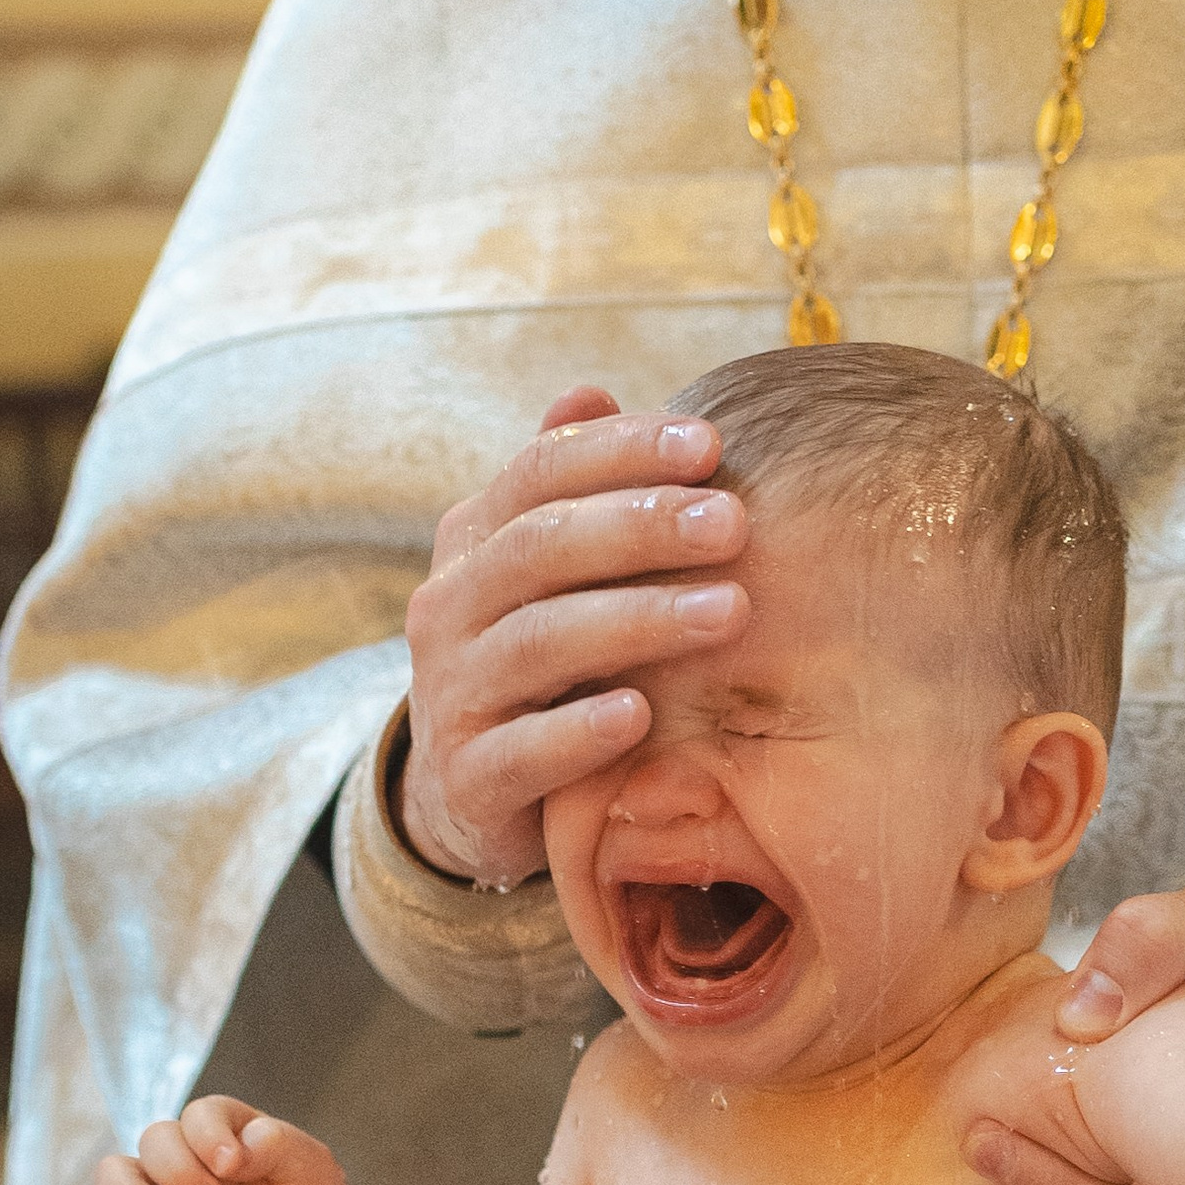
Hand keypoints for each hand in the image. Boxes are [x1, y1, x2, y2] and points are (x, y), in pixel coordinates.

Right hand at [85, 1095, 361, 1184]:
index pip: (201, 1113)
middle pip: (154, 1139)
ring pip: (114, 1175)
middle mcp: (190, 1161)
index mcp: (229, 1133)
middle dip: (175, 1168)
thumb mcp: (313, 1171)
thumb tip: (241, 1143)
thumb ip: (278, 1145)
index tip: (232, 1165)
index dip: (207, 1134)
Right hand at [398, 383, 748, 887]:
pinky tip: (643, 714)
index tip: (713, 443)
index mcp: (474, 540)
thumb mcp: (547, 570)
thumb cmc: (541, 656)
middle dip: (641, 527)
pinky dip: (580, 733)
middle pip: (540, 547)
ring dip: (637, 622)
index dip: (622, 451)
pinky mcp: (469, 779)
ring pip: (538, 643)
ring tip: (728, 611)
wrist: (469, 792)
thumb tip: (590, 392)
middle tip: (734, 522)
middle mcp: (449, 606)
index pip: (539, 471)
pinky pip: (522, 754)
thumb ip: (570, 487)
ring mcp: (452, 693)